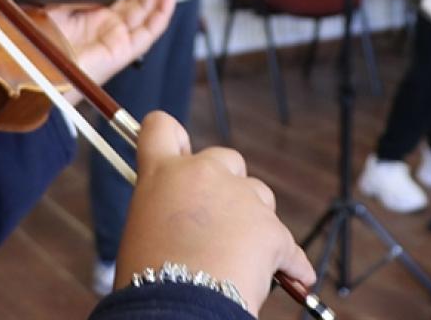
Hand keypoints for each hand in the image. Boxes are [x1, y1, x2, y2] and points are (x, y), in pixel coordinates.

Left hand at [46, 0, 178, 84]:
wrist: (34, 70)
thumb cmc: (40, 46)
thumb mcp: (56, 7)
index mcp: (99, 18)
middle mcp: (113, 29)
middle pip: (144, 0)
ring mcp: (119, 40)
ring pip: (148, 12)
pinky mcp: (122, 53)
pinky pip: (147, 33)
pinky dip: (160, 14)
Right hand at [114, 112, 315, 312]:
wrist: (180, 306)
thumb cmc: (152, 279)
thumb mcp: (143, 231)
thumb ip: (166, 209)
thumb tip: (184, 220)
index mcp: (161, 174)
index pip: (161, 128)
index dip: (172, 138)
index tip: (180, 152)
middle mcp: (202, 173)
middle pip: (226, 159)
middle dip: (228, 185)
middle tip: (217, 225)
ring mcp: (240, 197)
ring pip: (259, 196)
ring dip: (253, 221)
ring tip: (239, 260)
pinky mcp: (271, 228)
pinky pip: (286, 245)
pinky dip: (287, 262)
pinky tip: (287, 279)